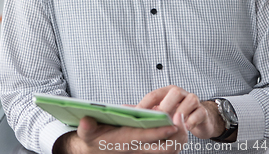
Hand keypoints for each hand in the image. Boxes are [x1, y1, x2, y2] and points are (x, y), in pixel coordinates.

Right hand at [52, 112, 185, 153]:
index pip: (147, 137)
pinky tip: (177, 122)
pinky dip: (175, 137)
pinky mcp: (148, 148)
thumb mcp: (87, 132)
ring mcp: (145, 150)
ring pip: (170, 149)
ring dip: (179, 137)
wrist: (96, 150)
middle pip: (165, 148)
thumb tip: (86, 120)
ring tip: (183, 118)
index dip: (160, 131)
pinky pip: (167, 146)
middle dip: (177, 136)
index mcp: (126, 141)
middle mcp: (139, 148)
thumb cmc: (94, 138)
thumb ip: (86, 127)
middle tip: (183, 119)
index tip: (173, 122)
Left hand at [138, 86, 227, 139]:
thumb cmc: (176, 113)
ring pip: (190, 100)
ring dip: (181, 112)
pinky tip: (187, 127)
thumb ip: (145, 109)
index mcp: (167, 92)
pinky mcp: (203, 111)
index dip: (145, 103)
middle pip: (174, 92)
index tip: (138, 114)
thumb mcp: (160, 110)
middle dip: (165, 106)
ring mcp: (193, 101)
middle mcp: (181, 93)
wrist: (199, 118)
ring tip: (174, 123)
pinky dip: (192, 120)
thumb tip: (124, 109)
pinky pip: (199, 112)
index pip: (155, 94)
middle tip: (159, 118)